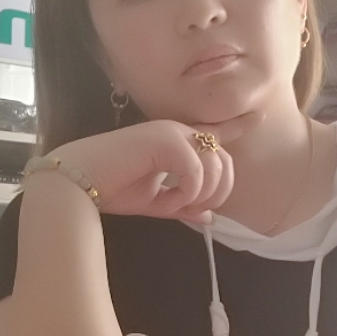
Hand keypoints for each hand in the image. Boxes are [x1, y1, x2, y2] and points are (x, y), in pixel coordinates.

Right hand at [53, 114, 258, 223]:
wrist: (78, 183)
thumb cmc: (112, 188)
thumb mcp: (155, 202)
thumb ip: (183, 205)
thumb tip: (210, 218)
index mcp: (176, 140)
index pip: (214, 131)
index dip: (237, 126)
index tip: (258, 117)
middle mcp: (178, 130)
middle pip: (224, 160)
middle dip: (218, 191)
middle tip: (194, 209)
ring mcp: (172, 132)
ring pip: (215, 166)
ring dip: (201, 195)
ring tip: (175, 205)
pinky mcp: (165, 140)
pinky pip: (196, 172)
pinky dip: (187, 193)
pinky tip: (168, 199)